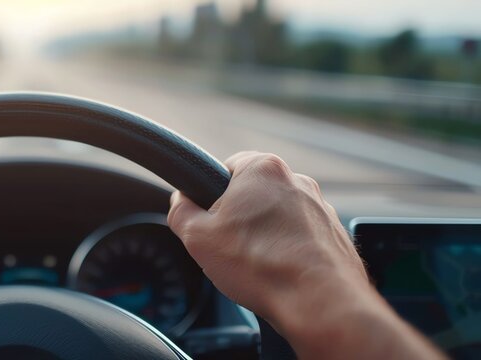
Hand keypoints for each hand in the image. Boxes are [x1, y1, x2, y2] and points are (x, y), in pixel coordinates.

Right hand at [167, 151, 442, 358]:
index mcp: (262, 168)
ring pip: (278, 217)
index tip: (208, 220)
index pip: (225, 168)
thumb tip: (180, 203)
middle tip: (228, 247)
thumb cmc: (261, 267)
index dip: (210, 196)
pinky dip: (289, 252)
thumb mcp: (196, 237)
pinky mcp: (334, 234)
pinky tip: (279, 274)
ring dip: (265, 236)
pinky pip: (302, 238)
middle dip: (240, 218)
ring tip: (256, 266)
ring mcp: (321, 207)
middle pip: (253, 193)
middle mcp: (297, 180)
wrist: (319, 303)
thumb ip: (180, 211)